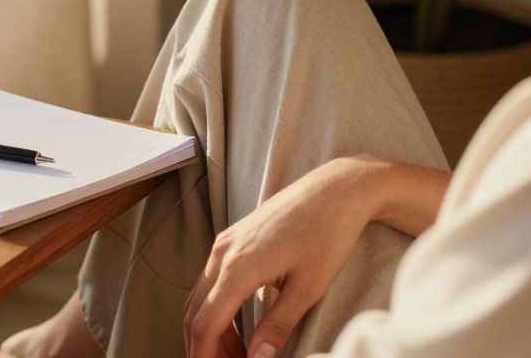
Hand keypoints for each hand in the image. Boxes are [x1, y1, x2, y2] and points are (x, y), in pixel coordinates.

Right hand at [184, 157, 375, 357]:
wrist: (336, 189)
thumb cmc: (328, 234)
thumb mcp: (308, 288)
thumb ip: (277, 326)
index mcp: (239, 266)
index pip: (205, 323)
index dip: (205, 357)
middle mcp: (223, 253)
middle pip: (194, 313)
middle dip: (205, 349)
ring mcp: (224, 243)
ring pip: (199, 298)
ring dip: (211, 331)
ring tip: (238, 356)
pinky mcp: (231, 239)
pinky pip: (210, 281)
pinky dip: (216, 309)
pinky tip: (239, 328)